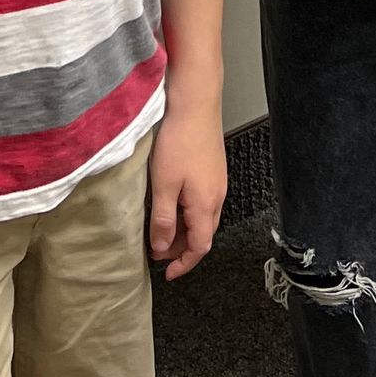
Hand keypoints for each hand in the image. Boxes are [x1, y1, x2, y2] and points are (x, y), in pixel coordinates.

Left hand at [148, 95, 226, 279]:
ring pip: (203, 217)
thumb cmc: (179, 140)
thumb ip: (163, 219)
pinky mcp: (213, 168)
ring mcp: (217, 181)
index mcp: (206, 205)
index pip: (199, 247)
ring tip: (161, 228)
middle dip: (181, 248)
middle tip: (158, 251)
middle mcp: (217, 196)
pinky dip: (188, 211)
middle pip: (203, 234)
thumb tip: (162, 247)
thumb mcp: (164, 185)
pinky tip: (172, 202)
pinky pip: (203, 201)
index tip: (168, 273)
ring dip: (184, 229)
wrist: (195, 103)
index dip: (183, 263)